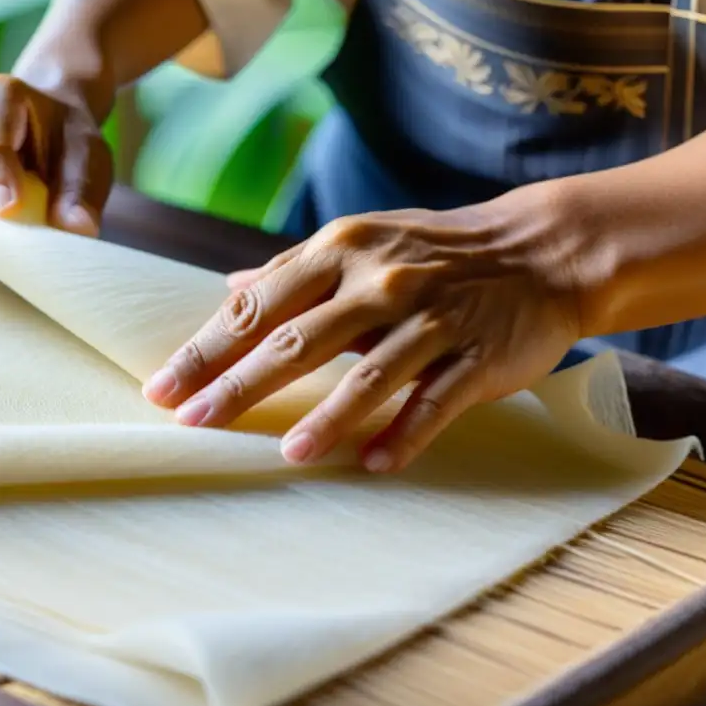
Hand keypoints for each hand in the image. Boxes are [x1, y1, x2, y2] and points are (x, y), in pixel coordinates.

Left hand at [143, 202, 582, 472]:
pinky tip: (375, 464)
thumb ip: (297, 270)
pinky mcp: (477, 353)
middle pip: (299, 339)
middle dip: (239, 384)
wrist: (541, 250)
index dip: (207, 348)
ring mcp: (433, 317)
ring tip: (288, 453)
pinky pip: (436, 400)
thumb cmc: (438, 250)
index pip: (260, 304)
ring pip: (369, 374)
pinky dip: (405, 433)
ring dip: (327, 417)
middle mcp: (381, 280)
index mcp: (343, 250)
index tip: (164, 388)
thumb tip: (229, 290)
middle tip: (194, 424)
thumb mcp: (363, 242)